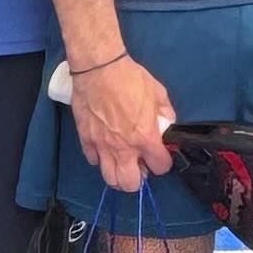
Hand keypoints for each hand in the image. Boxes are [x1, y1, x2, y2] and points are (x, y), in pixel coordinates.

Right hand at [66, 51, 176, 193]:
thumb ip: (165, 113)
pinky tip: (104, 148)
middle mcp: (124, 148)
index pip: (160, 166)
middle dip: (138, 180)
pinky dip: (99, 158)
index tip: (160, 156)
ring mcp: (102, 146)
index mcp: (145, 137)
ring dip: (118, 175)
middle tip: (139, 166)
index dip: (163, 163)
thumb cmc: (129, 78)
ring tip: (121, 164)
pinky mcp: (85, 139)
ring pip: (109, 179)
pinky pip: (92, 160)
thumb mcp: (158, 93)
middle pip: (130, 184)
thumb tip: (166, 124)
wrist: (99, 68)